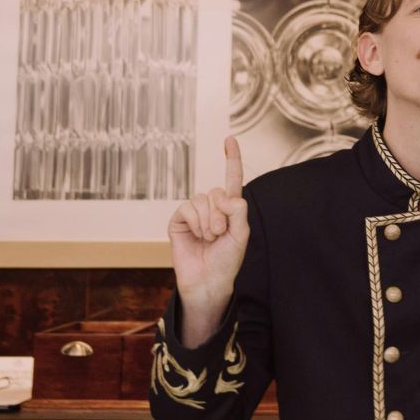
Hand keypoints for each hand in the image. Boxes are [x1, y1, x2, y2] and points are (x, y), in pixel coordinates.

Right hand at [168, 137, 249, 345]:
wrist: (208, 280)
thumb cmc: (227, 260)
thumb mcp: (241, 236)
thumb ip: (238, 212)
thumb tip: (226, 196)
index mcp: (230, 209)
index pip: (232, 179)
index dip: (232, 159)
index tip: (230, 139)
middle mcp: (212, 207)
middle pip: (216, 192)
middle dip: (220, 215)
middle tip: (220, 235)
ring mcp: (194, 213)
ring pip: (201, 199)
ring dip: (208, 221)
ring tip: (209, 238)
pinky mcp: (178, 220)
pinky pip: (186, 208)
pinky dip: (195, 222)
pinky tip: (197, 236)